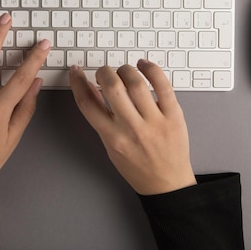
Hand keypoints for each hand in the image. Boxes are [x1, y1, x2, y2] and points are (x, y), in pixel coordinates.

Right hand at [69, 61, 196, 194]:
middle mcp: (132, 128)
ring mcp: (154, 121)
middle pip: (111, 87)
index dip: (77, 82)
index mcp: (112, 137)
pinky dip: (152, 70)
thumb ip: (100, 118)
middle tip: (104, 72)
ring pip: (136, 82)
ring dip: (126, 70)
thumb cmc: (137, 166)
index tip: (76, 71)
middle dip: (104, 72)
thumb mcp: (110, 146)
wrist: (166, 183)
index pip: (87, 103)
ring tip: (124, 71)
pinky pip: (163, 85)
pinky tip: (144, 66)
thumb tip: (88, 89)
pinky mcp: (173, 115)